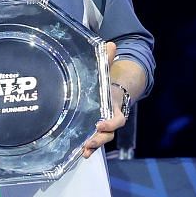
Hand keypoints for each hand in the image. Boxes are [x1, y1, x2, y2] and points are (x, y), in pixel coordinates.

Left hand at [80, 41, 128, 157]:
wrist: (112, 91)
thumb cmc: (107, 82)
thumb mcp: (107, 70)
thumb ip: (107, 60)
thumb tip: (110, 44)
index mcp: (114, 107)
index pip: (117, 119)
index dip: (110, 123)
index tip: (101, 123)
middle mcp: (110, 120)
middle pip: (109, 134)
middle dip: (100, 139)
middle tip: (89, 142)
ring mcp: (102, 127)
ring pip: (101, 140)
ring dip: (93, 146)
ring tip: (83, 150)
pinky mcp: (93, 131)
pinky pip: (92, 142)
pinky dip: (87, 148)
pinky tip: (78, 152)